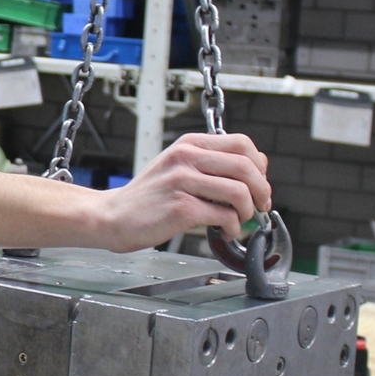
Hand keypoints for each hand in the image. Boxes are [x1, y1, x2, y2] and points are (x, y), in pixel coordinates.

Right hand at [95, 132, 269, 249]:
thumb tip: (257, 169)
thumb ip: (212, 164)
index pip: (242, 144)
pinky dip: (233, 228)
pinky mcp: (181, 208)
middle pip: (246, 167)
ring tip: (239, 221)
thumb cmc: (149, 197)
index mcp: (189, 144)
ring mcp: (182, 182)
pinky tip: (225, 232)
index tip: (258, 184)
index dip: (259, 166)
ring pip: (240, 192)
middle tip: (260, 206)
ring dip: (248, 212)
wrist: (113, 216)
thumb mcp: (178, 167)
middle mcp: (186, 157)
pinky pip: (225, 216)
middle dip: (262, 191)